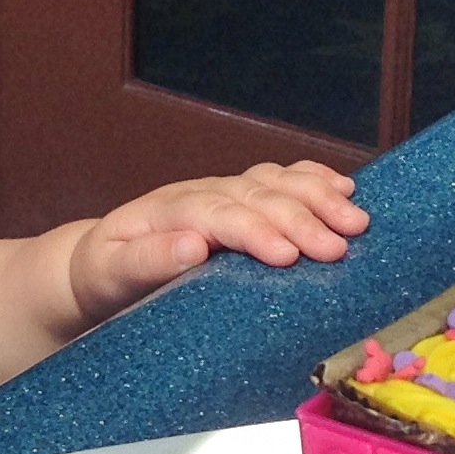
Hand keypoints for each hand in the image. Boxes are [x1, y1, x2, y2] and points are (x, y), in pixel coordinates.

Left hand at [68, 160, 366, 327]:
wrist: (98, 262)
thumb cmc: (106, 274)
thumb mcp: (110, 273)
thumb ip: (147, 260)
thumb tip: (193, 245)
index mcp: (168, 211)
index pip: (219, 215)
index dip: (256, 232)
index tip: (288, 255)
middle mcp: (201, 193)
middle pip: (257, 196)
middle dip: (301, 219)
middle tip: (339, 248)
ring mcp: (223, 191)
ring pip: (275, 182)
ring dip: (318, 197)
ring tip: (356, 220)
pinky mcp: (239, 198)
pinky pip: (280, 179)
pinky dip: (314, 180)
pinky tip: (345, 188)